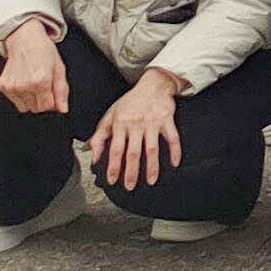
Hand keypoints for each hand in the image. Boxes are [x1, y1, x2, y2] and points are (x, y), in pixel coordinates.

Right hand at [0, 23, 68, 114]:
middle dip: (42, 101)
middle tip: (44, 86)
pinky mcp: (2, 86)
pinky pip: (13, 100)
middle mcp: (24, 85)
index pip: (47, 107)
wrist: (24, 39)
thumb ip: (62, 91)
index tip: (52, 94)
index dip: (52, 101)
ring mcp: (11, 87)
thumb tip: (63, 109)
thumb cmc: (42, 50)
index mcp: (40, 81)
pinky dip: (20, 95)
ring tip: (34, 83)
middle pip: (35, 109)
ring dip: (31, 100)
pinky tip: (24, 81)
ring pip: (24, 107)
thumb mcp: (59, 68)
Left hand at [84, 68, 183, 186]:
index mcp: (120, 123)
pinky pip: (172, 137)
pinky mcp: (167, 120)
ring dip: (152, 166)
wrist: (153, 84)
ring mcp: (153, 122)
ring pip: (152, 148)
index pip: (116, 149)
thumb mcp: (110, 116)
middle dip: (132, 171)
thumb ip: (99, 137)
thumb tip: (94, 158)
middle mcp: (136, 124)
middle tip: (130, 186)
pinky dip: (175, 151)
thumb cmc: (130, 102)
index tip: (112, 180)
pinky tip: (174, 163)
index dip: (114, 166)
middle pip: (134, 152)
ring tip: (152, 180)